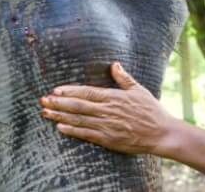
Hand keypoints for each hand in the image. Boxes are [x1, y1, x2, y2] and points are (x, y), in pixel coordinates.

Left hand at [40, 62, 178, 156]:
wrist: (161, 133)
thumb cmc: (151, 110)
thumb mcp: (139, 90)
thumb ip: (124, 78)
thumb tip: (114, 64)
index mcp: (115, 97)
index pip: (88, 92)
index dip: (70, 90)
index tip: (55, 89)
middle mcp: (108, 111)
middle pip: (78, 106)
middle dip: (59, 102)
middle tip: (43, 100)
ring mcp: (107, 126)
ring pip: (78, 120)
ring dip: (60, 116)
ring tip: (45, 112)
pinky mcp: (107, 139)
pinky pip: (86, 134)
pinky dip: (72, 130)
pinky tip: (60, 127)